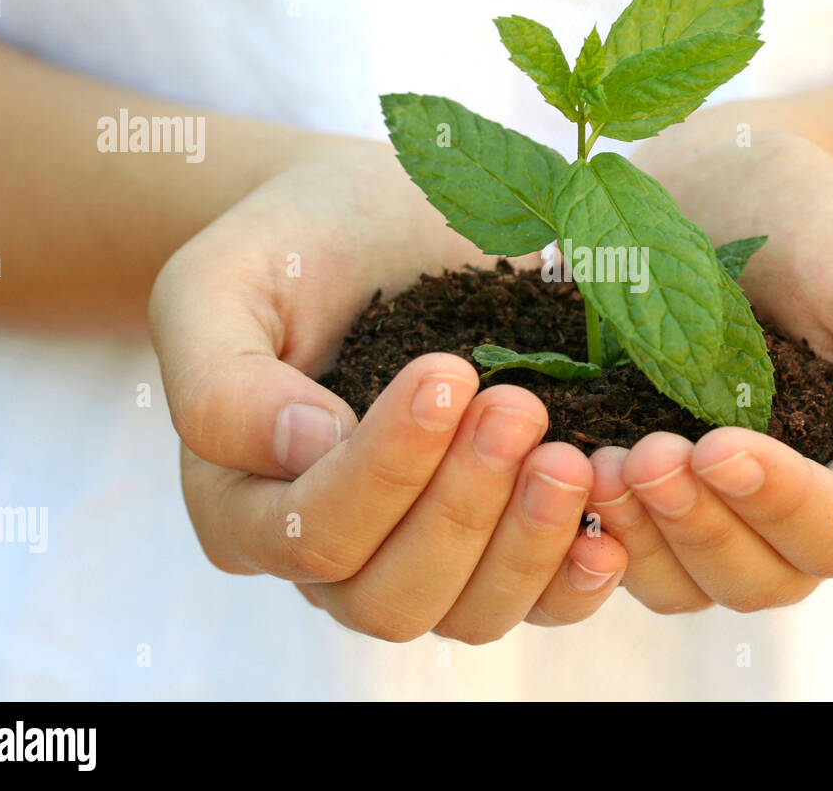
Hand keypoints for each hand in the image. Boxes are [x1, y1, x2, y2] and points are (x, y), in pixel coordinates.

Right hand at [148, 151, 627, 643]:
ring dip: (525, 546)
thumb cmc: (302, 242)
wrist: (381, 217)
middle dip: (462, 509)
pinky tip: (607, 525)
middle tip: (518, 409)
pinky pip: (538, 604)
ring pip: (467, 615)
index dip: (383, 470)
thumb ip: (226, 381)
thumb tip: (306, 451)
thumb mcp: (228, 282)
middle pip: (391, 595)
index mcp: (247, 501)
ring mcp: (419, 555)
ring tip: (570, 458)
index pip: (310, 534)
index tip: (447, 373)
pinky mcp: (497, 542)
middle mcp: (331, 552)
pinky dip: (574, 577)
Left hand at [585, 131, 832, 613]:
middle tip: (649, 453)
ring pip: (690, 585)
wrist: (726, 183)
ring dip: (646, 539)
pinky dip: (596, 535)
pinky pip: (624, 557)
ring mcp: (718, 508)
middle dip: (704, 523)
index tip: (719, 444)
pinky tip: (572, 470)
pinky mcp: (648, 494)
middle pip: (764, 577)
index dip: (782, 503)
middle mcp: (796, 507)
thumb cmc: (826, 228)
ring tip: (601, 464)